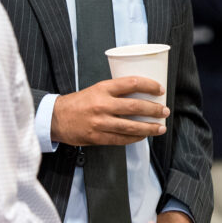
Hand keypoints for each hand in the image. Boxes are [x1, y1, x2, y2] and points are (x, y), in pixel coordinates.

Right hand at [52, 76, 168, 145]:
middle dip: (154, 110)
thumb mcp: (96, 89)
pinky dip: (135, 138)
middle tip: (165, 111)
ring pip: (131, 126)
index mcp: (103, 88)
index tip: (160, 89)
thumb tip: (141, 96)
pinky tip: (143, 136)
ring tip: (161, 127)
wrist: (56, 118)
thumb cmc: (79, 103)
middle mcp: (102, 104)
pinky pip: (121, 139)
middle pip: (135, 106)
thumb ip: (115, 92)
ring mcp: (100, 122)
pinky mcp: (97, 137)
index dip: (149, 85)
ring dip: (149, 127)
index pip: (132, 83)